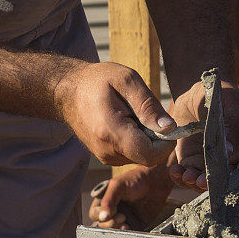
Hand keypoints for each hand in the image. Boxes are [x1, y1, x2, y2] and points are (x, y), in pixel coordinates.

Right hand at [54, 62, 175, 165]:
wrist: (68, 91)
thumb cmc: (98, 80)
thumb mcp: (126, 80)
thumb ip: (148, 105)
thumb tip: (170, 128)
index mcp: (112, 133)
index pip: (150, 155)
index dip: (166, 143)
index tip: (167, 123)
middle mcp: (107, 151)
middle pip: (147, 157)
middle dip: (156, 138)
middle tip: (145, 112)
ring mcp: (105, 157)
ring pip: (140, 156)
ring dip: (145, 138)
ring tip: (132, 114)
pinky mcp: (105, 157)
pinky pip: (130, 154)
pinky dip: (136, 139)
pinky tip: (127, 120)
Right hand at [88, 164, 172, 228]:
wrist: (156, 182)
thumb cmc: (136, 179)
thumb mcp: (118, 186)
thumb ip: (108, 200)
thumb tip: (101, 218)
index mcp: (105, 201)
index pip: (95, 214)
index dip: (101, 216)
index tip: (113, 212)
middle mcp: (113, 211)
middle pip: (103, 226)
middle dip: (111, 224)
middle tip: (122, 217)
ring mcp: (123, 219)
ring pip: (114, 233)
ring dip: (118, 232)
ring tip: (127, 225)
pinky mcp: (135, 226)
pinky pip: (128, 237)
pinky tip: (129, 235)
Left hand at [169, 80, 238, 191]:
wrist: (198, 91)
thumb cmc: (222, 94)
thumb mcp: (230, 105)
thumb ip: (231, 127)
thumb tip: (230, 151)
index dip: (238, 175)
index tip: (226, 177)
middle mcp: (232, 159)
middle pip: (225, 179)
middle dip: (213, 183)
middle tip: (201, 181)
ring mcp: (211, 161)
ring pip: (205, 180)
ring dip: (195, 182)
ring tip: (187, 175)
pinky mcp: (192, 160)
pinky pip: (188, 173)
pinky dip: (181, 175)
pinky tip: (176, 171)